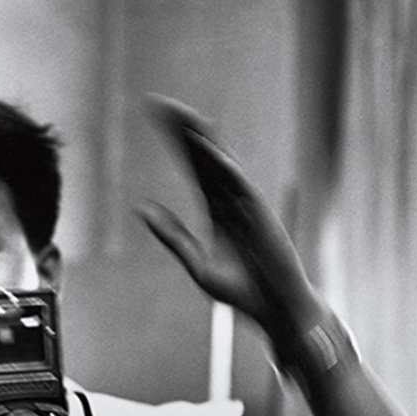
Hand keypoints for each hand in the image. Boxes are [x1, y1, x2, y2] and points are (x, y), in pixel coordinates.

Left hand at [137, 95, 322, 351]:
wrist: (275, 310)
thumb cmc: (243, 293)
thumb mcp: (199, 266)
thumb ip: (173, 237)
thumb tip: (141, 209)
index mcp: (217, 210)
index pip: (194, 166)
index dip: (177, 141)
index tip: (156, 117)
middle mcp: (232, 201)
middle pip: (205, 157)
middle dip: (184, 131)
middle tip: (160, 105)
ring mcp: (248, 206)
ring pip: (223, 165)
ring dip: (203, 141)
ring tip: (183, 117)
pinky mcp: (261, 218)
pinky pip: (242, 188)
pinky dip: (227, 170)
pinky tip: (210, 152)